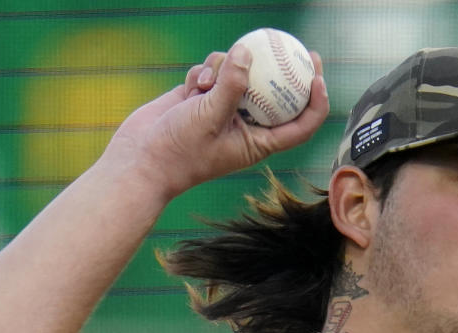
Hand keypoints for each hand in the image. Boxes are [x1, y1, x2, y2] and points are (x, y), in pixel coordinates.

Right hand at [100, 43, 328, 200]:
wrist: (140, 160)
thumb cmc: (179, 152)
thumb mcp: (210, 118)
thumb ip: (231, 86)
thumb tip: (246, 53)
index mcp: (258, 142)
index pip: (299, 125)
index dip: (315, 103)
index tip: (317, 78)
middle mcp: (244, 125)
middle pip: (274, 93)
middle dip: (284, 69)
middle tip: (295, 47)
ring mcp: (222, 109)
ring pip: (239, 74)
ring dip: (226, 69)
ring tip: (207, 82)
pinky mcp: (200, 96)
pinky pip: (213, 71)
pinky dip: (204, 72)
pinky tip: (191, 85)